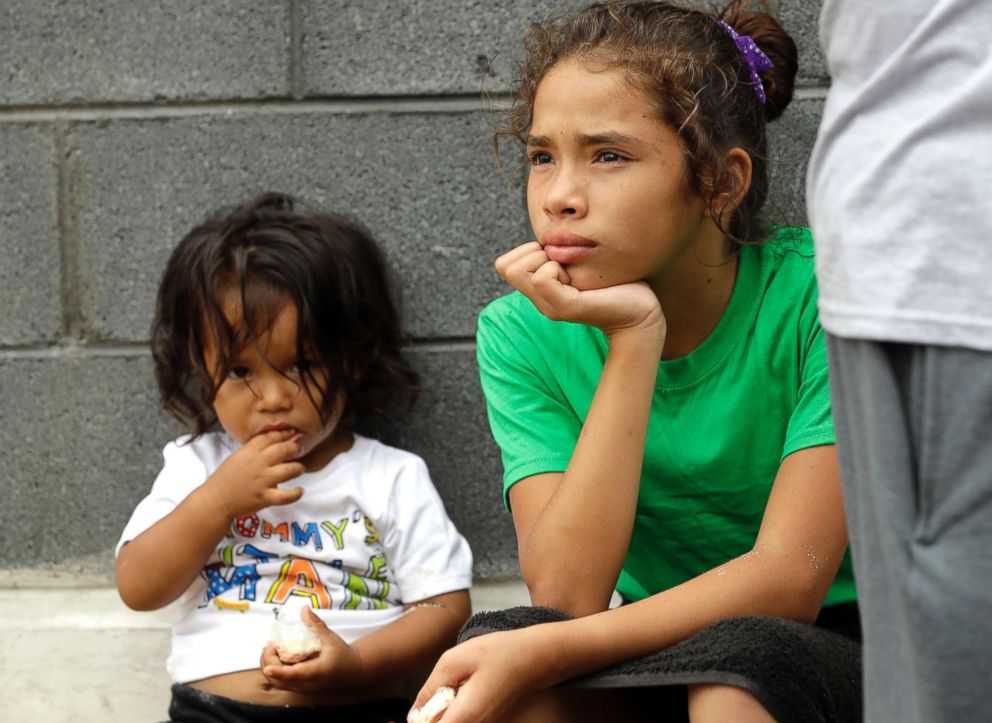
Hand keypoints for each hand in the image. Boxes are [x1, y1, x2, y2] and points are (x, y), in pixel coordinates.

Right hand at [200, 429, 304, 519]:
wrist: (215, 500)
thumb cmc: (226, 479)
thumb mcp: (237, 457)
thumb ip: (254, 449)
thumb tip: (274, 442)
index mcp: (249, 451)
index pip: (271, 437)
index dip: (284, 433)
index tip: (293, 433)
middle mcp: (258, 464)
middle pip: (284, 449)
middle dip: (295, 447)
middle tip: (299, 448)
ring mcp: (262, 481)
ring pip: (290, 470)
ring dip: (298, 468)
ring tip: (300, 468)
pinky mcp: (265, 497)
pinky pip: (286, 495)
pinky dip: (296, 493)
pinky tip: (300, 490)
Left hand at [260, 607, 364, 693]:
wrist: (352, 671)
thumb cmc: (342, 654)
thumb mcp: (330, 638)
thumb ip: (316, 624)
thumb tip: (304, 609)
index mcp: (316, 672)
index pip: (294, 674)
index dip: (279, 671)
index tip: (268, 667)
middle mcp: (306, 684)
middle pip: (279, 680)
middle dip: (269, 662)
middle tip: (269, 644)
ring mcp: (302, 689)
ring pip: (278, 683)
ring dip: (269, 667)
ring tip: (270, 649)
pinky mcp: (300, 689)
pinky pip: (282, 683)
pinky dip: (274, 671)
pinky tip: (276, 657)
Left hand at [410, 629, 556, 722]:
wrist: (538, 657)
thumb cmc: (501, 653)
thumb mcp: (456, 659)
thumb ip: (430, 688)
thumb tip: (414, 713)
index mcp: (465, 717)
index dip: (420, 720)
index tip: (415, 709)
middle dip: (430, 716)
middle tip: (436, 693)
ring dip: (442, 712)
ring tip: (451, 688)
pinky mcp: (487, 721)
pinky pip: (462, 720)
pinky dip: (454, 710)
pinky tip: (463, 689)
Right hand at [495, 242, 664, 341]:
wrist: (640, 312)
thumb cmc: (616, 283)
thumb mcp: (579, 263)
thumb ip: (559, 254)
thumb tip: (548, 237)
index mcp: (541, 290)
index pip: (505, 263)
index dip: (528, 252)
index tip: (560, 260)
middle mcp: (540, 301)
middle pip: (505, 265)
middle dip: (532, 254)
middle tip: (565, 265)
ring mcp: (550, 306)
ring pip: (517, 270)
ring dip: (544, 260)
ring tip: (570, 271)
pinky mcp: (566, 307)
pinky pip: (541, 278)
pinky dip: (556, 268)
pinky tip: (577, 278)